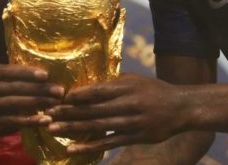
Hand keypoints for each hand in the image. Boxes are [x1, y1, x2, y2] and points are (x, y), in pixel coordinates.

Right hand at [0, 63, 63, 137]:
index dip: (29, 73)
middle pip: (17, 87)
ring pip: (16, 104)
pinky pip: (14, 121)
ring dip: (39, 104)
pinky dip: (30, 121)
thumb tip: (44, 73)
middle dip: (41, 89)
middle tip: (60, 91)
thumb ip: (11, 75)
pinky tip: (44, 120)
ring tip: (56, 104)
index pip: (12, 71)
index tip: (47, 75)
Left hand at [45, 74, 188, 154]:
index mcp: (127, 86)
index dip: (76, 95)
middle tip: (46, 113)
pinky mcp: (134, 137)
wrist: (181, 108)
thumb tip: (87, 85)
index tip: (57, 97)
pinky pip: (107, 142)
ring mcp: (131, 122)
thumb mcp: (135, 80)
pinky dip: (88, 146)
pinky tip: (71, 148)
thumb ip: (113, 83)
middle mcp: (128, 103)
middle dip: (67, 111)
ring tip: (52, 128)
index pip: (96, 90)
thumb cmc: (155, 91)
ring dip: (72, 128)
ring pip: (96, 126)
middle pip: (92, 109)